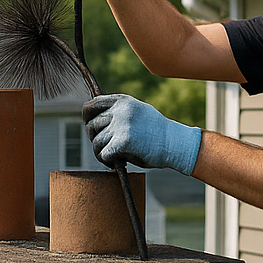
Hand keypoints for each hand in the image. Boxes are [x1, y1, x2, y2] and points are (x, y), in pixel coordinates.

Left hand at [83, 94, 201, 174]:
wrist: (175, 143)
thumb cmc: (157, 132)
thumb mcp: (137, 112)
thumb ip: (118, 112)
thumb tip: (94, 119)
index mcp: (122, 101)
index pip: (91, 106)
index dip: (87, 118)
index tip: (92, 128)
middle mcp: (120, 110)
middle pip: (91, 126)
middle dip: (96, 139)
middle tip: (107, 147)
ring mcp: (121, 125)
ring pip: (96, 142)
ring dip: (101, 152)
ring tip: (113, 156)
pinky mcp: (122, 142)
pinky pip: (103, 153)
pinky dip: (106, 160)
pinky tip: (115, 162)